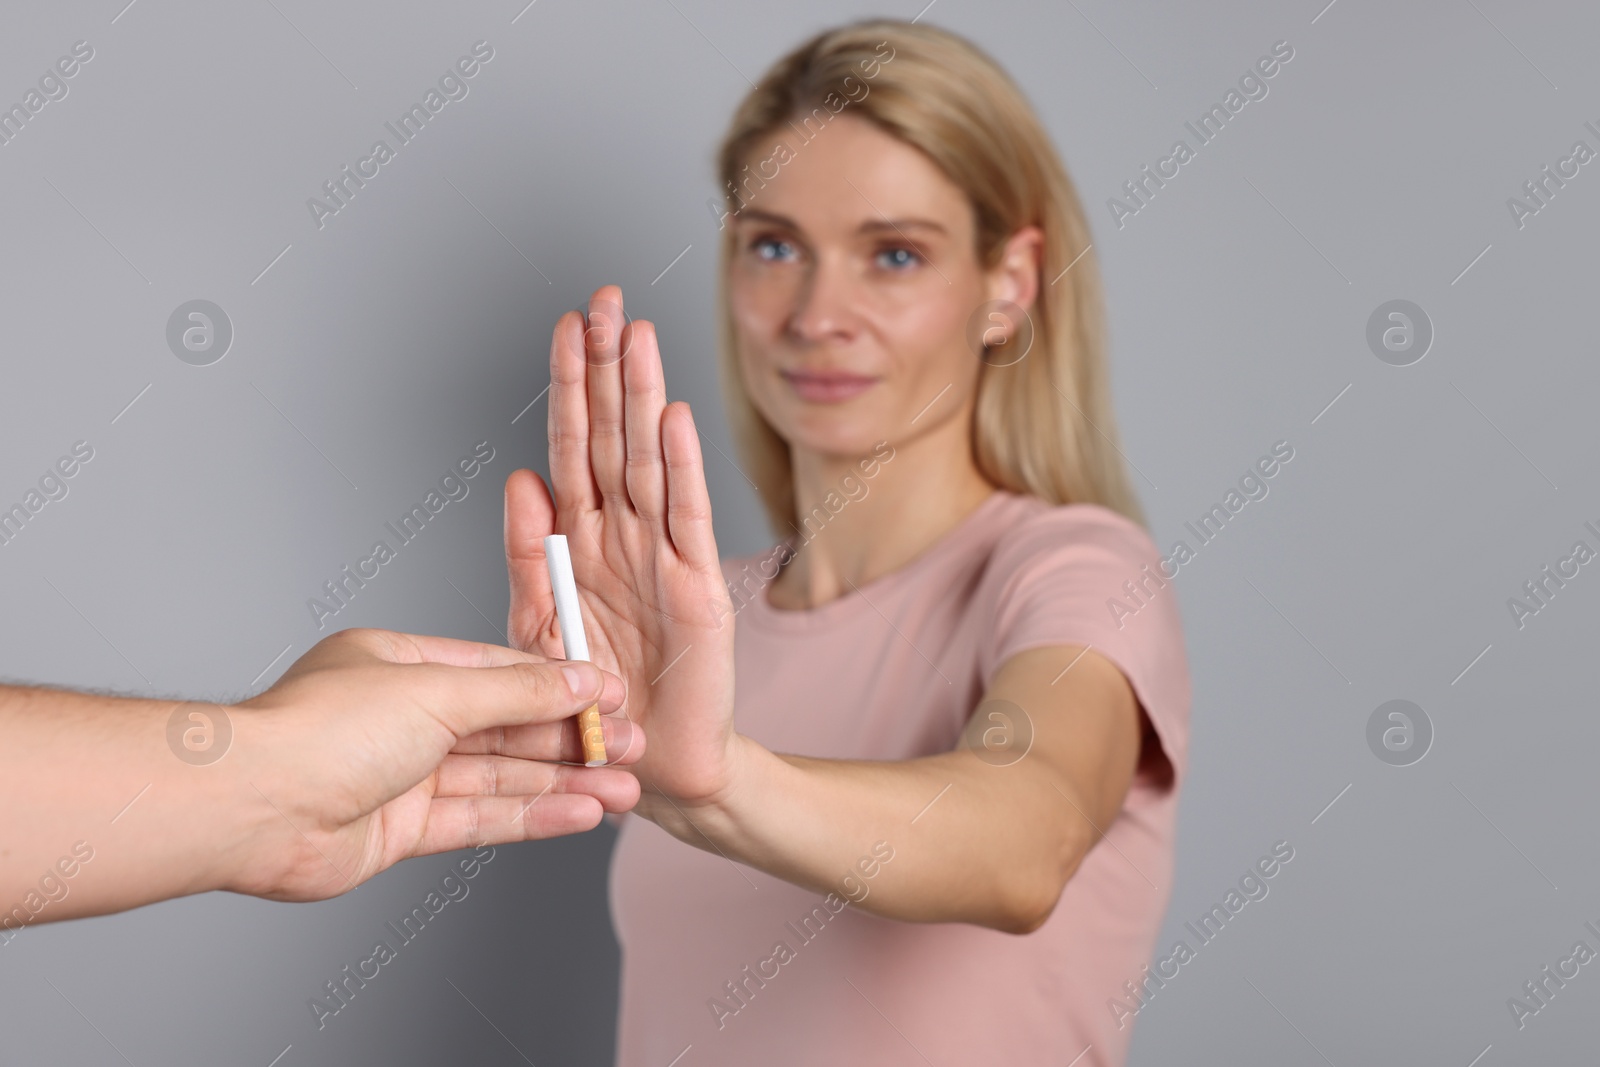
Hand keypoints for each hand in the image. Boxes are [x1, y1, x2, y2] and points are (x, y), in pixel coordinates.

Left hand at [230, 628, 642, 901]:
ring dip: (564, 782)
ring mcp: (402, 775)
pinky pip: (481, 819)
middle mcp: (402, 717)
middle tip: (631, 747)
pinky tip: (580, 812)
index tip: (613, 695)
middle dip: (572, 738)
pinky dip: (533, 816)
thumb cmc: (321, 732)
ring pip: (501, 776)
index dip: (561, 685)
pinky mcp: (401, 829)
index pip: (500, 671)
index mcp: (401, 665)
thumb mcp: (438, 692)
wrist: (253, 807)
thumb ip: (517, 692)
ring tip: (624, 789)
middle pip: (506, 726)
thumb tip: (578, 681)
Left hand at [504, 285, 737, 805]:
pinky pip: (685, 520)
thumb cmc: (593, 700)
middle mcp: (621, 537)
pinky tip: (672, 421)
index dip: (569, 386)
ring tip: (639, 337)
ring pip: (647, 462)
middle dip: (608, 368)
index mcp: (577, 542)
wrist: (647, 764)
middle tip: (607, 301)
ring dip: (642, 398)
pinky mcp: (697, 589)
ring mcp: (662, 557)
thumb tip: (519, 480)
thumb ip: (526, 556)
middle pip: (611, 437)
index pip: (571, 447)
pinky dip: (680, 470)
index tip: (566, 325)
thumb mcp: (538, 628)